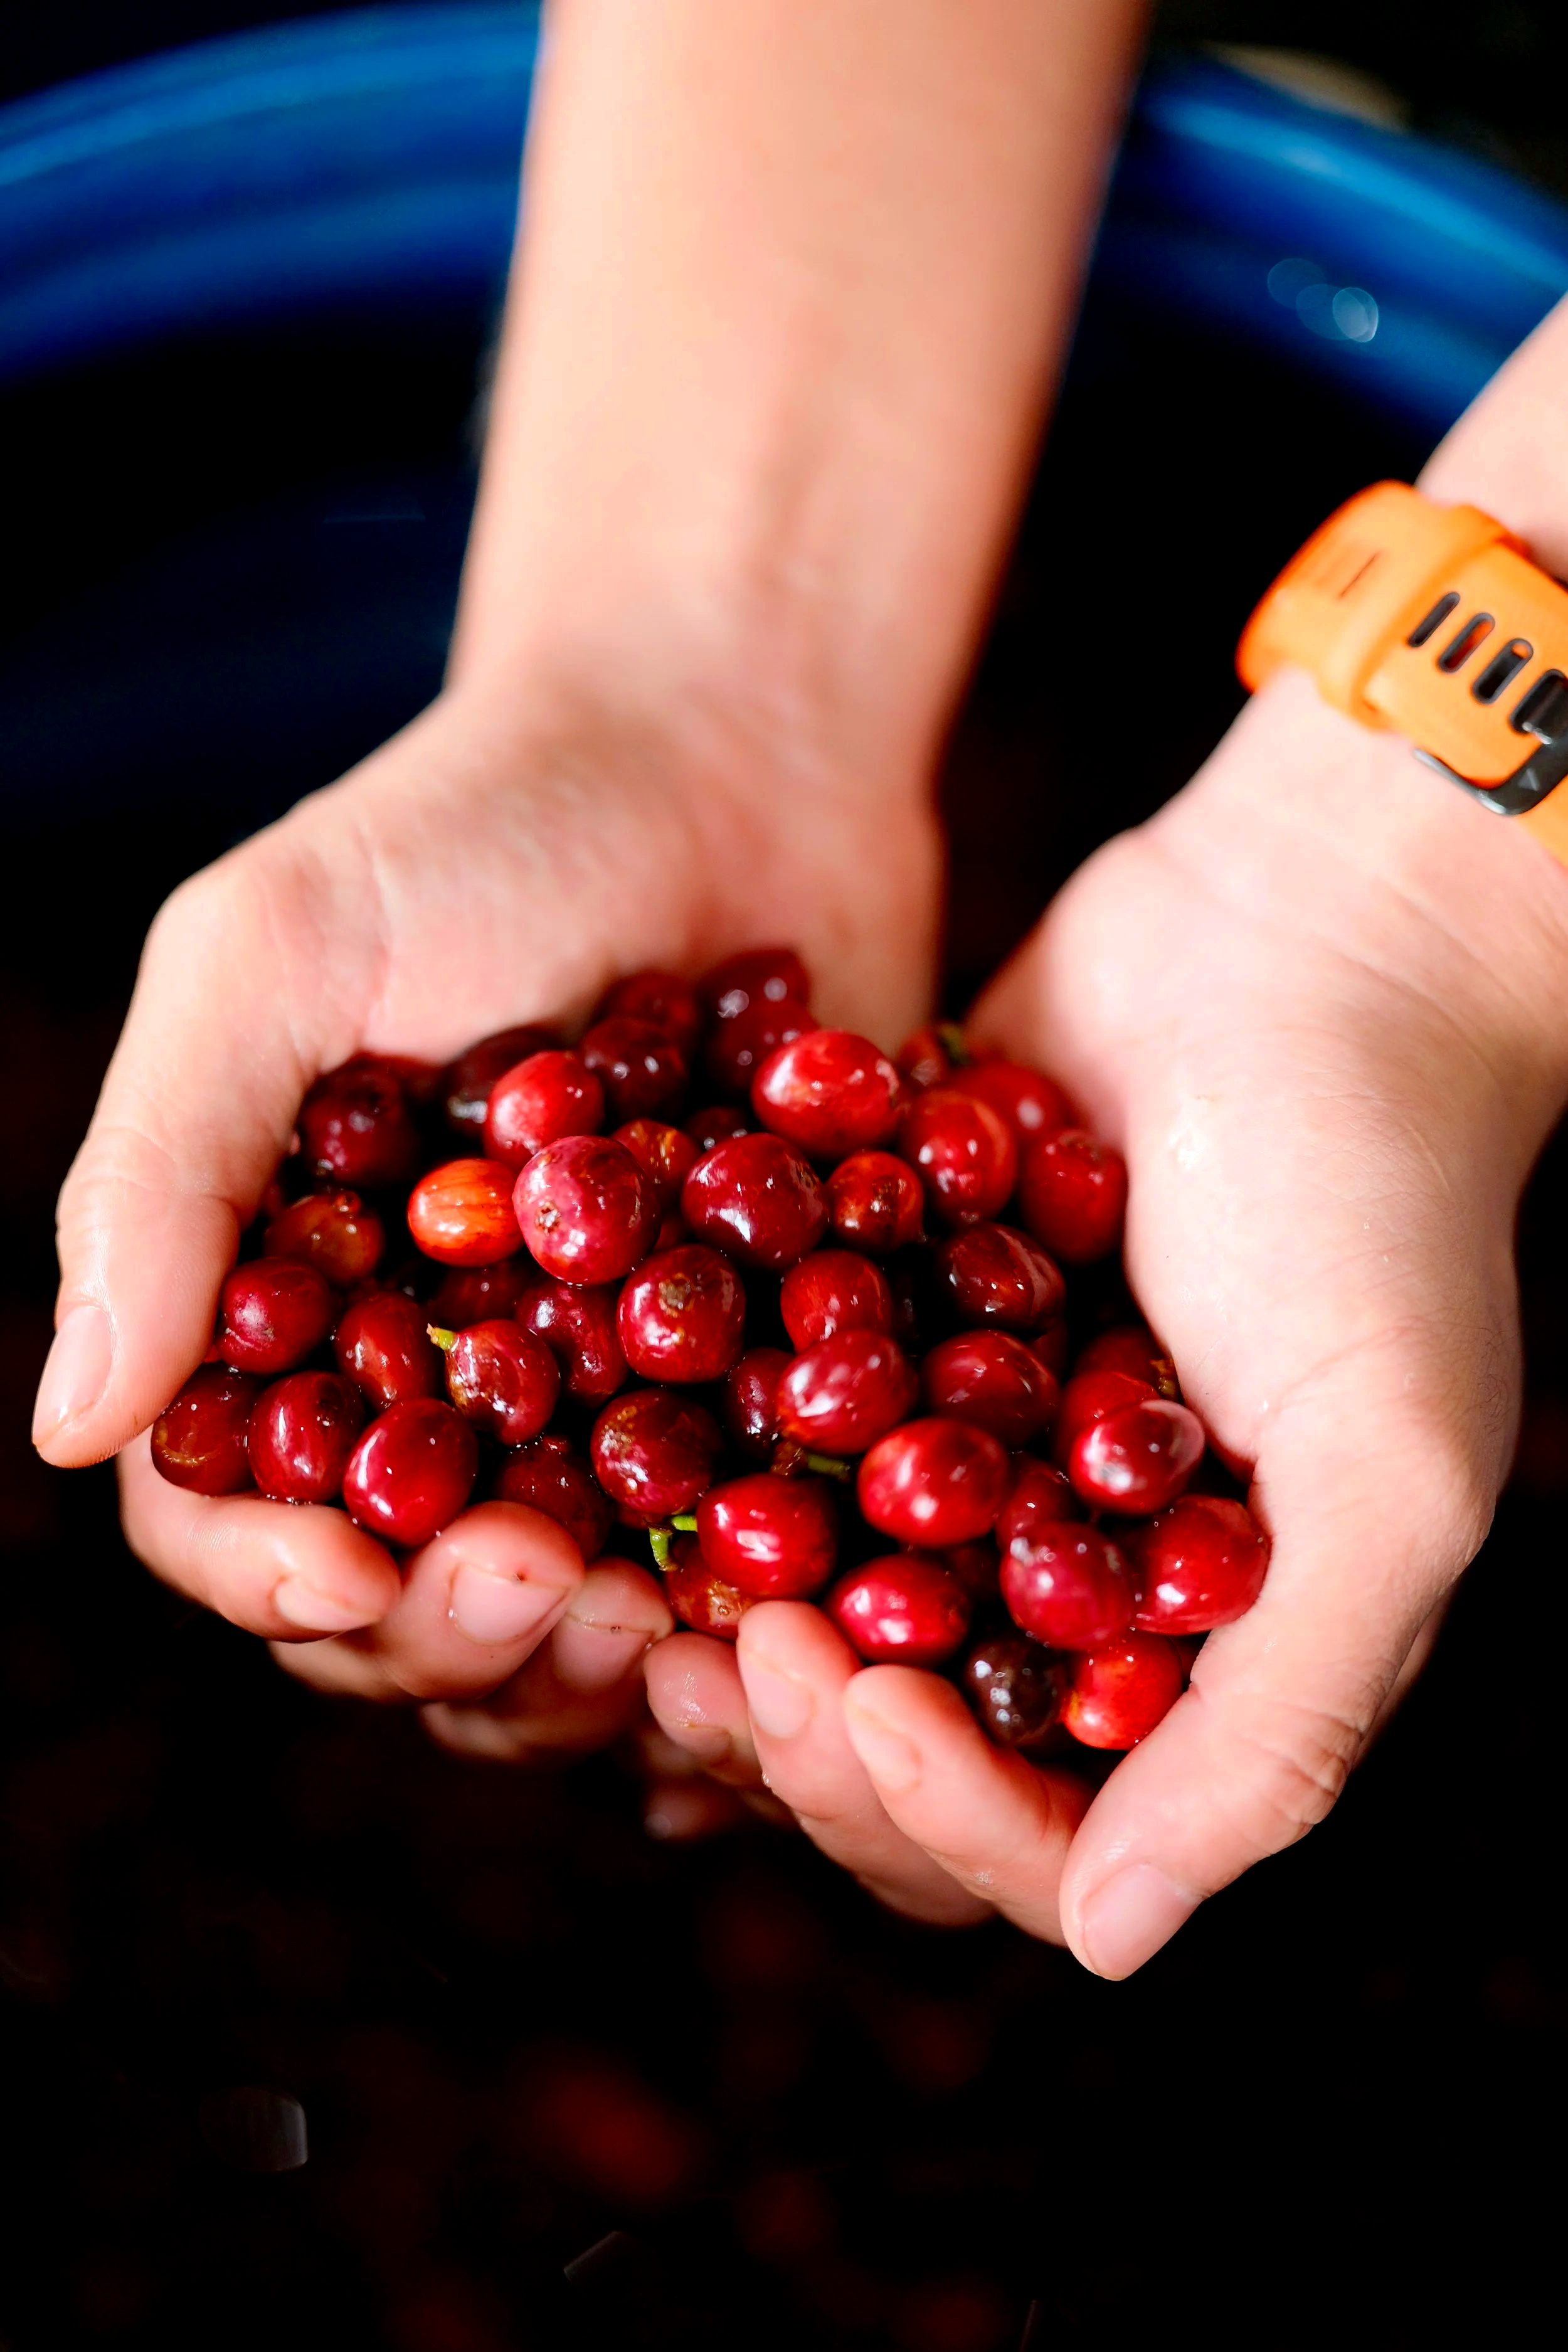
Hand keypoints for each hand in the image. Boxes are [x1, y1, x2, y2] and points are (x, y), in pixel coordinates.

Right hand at [35, 669, 936, 1739]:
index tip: (360, 1579)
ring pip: (579, 1622)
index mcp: (285, 1315)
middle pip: (406, 1607)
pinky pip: (755, 1554)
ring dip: (614, 1669)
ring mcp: (602, 1405)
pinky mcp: (763, 1390)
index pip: (228, 1510)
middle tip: (560, 1597)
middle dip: (466, 1641)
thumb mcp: (271, 957)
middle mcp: (432, 1388)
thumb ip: (161, 1181)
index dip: (274, 1579)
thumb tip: (63, 1427)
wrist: (729, 754)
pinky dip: (769, 1613)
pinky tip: (809, 1627)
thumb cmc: (472, 826)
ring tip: (685, 1639)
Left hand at [647, 303, 1567, 1967]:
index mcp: (1187, 1652)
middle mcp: (1061, 1577)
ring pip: (799, 1610)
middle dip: (799, 1726)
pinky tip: (602, 1455)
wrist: (1303, 941)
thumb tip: (1119, 1944)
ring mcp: (958, 1456)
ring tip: (642, 1575)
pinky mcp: (876, 1334)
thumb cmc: (1381, 1207)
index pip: (1036, 1830)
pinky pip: (762, 1442)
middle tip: (724, 1644)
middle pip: (889, 1746)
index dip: (931, 1812)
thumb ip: (1281, 1723)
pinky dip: (690, 1468)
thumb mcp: (1392, 1479)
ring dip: (715, 1619)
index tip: (850, 1709)